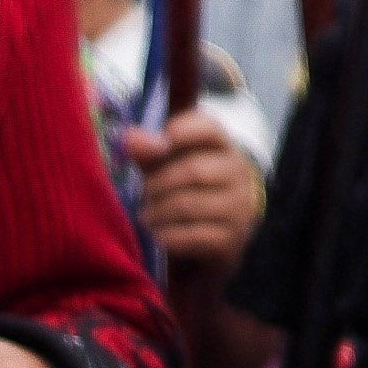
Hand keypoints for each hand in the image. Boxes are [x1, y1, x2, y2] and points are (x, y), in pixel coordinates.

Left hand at [123, 120, 265, 274]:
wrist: (218, 229)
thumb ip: (149, 149)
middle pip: (193, 171)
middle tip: (141, 193)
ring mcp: (238, 207)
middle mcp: (237, 173)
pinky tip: (157, 234)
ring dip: (158, 212)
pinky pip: (193, 236)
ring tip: (144, 216)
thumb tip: (130, 138)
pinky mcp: (231, 238)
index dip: (179, 132)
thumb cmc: (185, 186)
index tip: (153, 146)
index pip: (207, 128)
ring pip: (190, 205)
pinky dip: (167, 236)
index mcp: (222, 145)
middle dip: (158, 183)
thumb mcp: (168, 163)